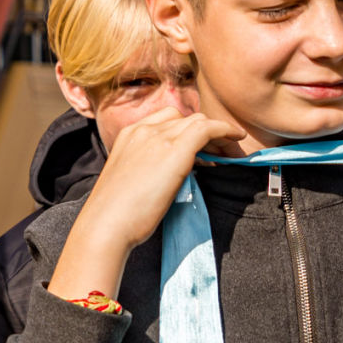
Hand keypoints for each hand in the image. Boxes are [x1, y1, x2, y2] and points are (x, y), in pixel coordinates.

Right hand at [48, 109, 243, 302]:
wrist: (106, 223)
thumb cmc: (115, 212)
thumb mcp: (129, 178)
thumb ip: (148, 167)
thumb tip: (170, 175)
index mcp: (129, 134)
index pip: (165, 119)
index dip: (185, 130)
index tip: (199, 149)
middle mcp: (143, 129)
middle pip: (184, 118)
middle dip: (204, 132)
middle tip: (220, 153)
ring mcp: (158, 137)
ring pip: (198, 121)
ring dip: (217, 134)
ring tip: (230, 153)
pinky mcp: (176, 150)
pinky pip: (208, 129)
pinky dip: (225, 130)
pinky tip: (237, 138)